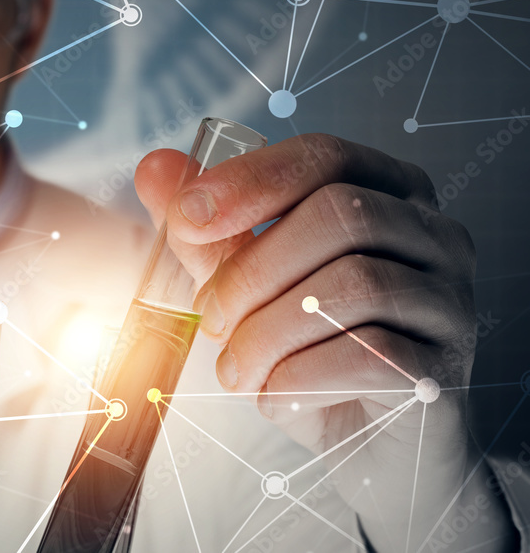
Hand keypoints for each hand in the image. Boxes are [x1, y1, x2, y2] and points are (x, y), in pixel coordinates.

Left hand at [135, 133, 517, 551]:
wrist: (368, 448)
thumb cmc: (309, 351)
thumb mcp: (250, 285)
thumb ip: (208, 229)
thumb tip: (154, 168)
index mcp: (388, 194)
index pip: (324, 156)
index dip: (250, 181)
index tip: (186, 217)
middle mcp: (434, 237)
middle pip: (340, 214)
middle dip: (252, 269)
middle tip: (210, 317)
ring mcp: (450, 302)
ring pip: (353, 285)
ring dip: (267, 332)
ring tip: (236, 369)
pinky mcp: (444, 369)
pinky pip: (367, 356)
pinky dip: (298, 378)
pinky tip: (276, 394)